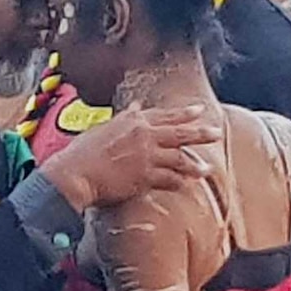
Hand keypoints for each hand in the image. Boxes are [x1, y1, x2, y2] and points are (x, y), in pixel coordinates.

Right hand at [41, 103, 221, 212]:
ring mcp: (146, 156)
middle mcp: (143, 135)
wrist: (75, 173)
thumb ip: (125, 117)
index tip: (199, 111)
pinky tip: (186, 185)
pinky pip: (170, 179)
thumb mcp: (104, 126)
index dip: (184, 113)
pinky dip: (179, 182)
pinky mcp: (145, 177)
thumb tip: (137, 105)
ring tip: (206, 168)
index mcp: (133, 121)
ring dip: (195, 164)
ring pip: (179, 158)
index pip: (164, 114)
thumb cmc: (83, 152)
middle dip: (200, 133)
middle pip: (179, 133)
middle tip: (216, 133)